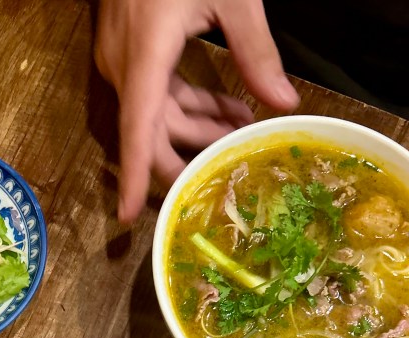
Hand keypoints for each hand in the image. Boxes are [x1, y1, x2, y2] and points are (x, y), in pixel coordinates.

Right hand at [95, 0, 299, 223]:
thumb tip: (285, 104)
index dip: (133, 175)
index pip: (137, 129)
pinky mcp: (129, 50)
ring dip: (198, 126)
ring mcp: (122, 58)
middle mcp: (125, 66)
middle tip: (231, 166)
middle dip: (190, 152)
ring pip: (157, 113)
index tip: (126, 217)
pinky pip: (156, 92)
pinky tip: (229, 106)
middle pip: (151, 131)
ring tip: (244, 128)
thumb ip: (255, 52)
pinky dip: (189, 103)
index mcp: (144, 55)